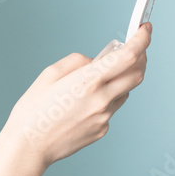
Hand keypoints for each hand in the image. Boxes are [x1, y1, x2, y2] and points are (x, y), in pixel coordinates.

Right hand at [2, 22, 151, 171]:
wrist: (29, 146)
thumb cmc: (33, 110)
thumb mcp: (48, 75)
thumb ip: (77, 62)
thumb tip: (96, 61)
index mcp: (87, 81)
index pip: (128, 56)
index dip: (142, 40)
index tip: (145, 29)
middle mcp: (101, 99)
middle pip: (137, 73)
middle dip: (141, 57)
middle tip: (135, 49)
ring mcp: (104, 117)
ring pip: (125, 91)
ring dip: (121, 79)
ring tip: (98, 78)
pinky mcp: (102, 130)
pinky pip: (111, 108)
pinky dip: (106, 98)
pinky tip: (82, 103)